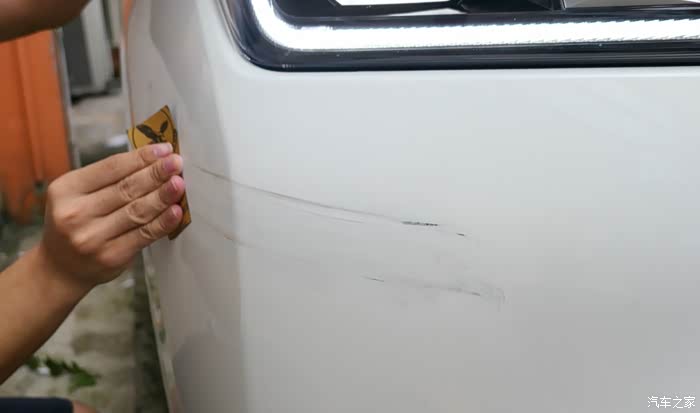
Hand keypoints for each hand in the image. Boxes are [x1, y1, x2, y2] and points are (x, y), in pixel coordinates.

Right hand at [37, 143, 184, 292]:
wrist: (60, 268)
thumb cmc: (75, 223)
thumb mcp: (77, 195)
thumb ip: (107, 179)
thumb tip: (152, 160)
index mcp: (66, 189)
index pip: (111, 167)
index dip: (141, 157)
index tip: (164, 149)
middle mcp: (76, 213)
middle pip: (126, 188)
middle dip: (156, 173)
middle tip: (177, 162)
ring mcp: (93, 237)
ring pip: (137, 211)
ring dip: (162, 195)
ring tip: (179, 183)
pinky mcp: (111, 257)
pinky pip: (143, 235)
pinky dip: (162, 222)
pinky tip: (176, 211)